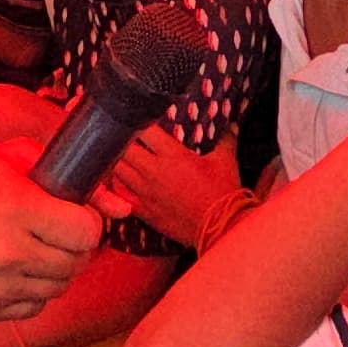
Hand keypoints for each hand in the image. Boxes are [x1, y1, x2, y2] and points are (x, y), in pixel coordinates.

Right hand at [0, 140, 100, 322]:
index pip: (87, 233)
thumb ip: (77, 180)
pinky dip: (29, 294)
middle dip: (72, 247)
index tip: (73, 215)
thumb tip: (126, 208)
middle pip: (75, 264)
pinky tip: (12, 271)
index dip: (87, 222)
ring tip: (31, 250)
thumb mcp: (18, 159)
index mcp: (19, 208)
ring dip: (53, 271)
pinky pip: (30, 310)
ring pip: (56, 290)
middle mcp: (7, 252)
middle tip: (54, 232)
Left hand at [104, 126, 240, 248]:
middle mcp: (154, 171)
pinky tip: (123, 180)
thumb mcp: (226, 161)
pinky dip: (117, 185)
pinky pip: (120, 194)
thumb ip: (225, 139)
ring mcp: (145, 192)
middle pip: (122, 148)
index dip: (138, 120)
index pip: (143, 130)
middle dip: (122, 140)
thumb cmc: (223, 193)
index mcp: (172, 155)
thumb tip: (231, 125)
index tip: (139, 117)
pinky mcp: (143, 210)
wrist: (220, 229)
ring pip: (116, 170)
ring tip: (121, 155)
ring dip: (116, 160)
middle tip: (125, 136)